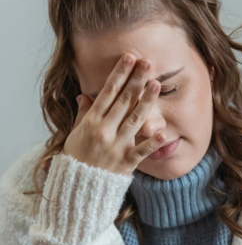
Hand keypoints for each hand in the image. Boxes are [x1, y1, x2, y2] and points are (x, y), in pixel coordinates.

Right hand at [63, 54, 166, 175]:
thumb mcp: (75, 134)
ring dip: (147, 101)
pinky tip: (164, 132)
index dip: (119, 74)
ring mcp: (117, 146)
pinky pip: (142, 151)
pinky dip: (152, 143)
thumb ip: (83, 114)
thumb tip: (84, 96)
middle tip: (148, 63)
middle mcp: (105, 131)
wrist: (78, 187)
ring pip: (135, 120)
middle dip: (136, 80)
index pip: (108, 92)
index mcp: (91, 121)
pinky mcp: (127, 162)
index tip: (129, 58)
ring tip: (156, 84)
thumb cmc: (77, 158)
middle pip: (124, 101)